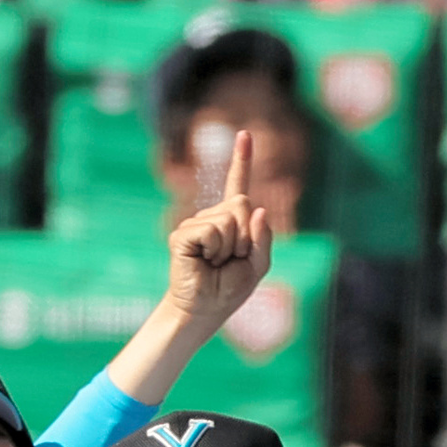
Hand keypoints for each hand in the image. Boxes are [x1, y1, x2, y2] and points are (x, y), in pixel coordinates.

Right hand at [164, 128, 273, 332]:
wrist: (202, 311)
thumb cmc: (228, 291)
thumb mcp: (257, 266)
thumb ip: (264, 239)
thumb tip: (260, 209)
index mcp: (232, 222)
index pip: (238, 187)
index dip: (241, 160)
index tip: (244, 135)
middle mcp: (213, 217)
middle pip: (243, 204)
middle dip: (245, 237)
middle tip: (230, 260)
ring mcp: (196, 224)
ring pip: (229, 219)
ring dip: (230, 248)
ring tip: (216, 265)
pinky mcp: (183, 234)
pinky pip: (212, 231)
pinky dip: (215, 250)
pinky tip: (204, 262)